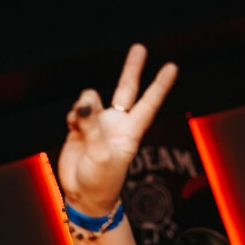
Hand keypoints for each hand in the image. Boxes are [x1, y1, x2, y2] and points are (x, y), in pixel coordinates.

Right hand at [58, 44, 177, 215]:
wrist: (83, 196)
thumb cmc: (100, 182)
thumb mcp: (100, 156)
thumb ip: (92, 127)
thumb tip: (85, 103)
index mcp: (130, 132)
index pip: (148, 103)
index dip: (160, 85)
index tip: (172, 67)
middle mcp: (117, 124)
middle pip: (126, 90)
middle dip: (132, 69)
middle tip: (140, 48)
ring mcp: (98, 125)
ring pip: (92, 98)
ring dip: (85, 104)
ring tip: (81, 123)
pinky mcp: (80, 128)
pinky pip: (75, 110)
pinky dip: (72, 115)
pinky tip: (72, 128)